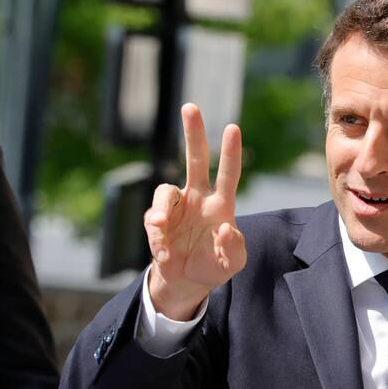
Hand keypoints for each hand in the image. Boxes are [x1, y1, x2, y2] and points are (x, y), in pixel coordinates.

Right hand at [144, 103, 246, 319]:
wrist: (185, 282)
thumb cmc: (213, 266)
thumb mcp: (232, 264)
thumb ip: (234, 248)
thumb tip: (225, 227)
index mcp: (220, 204)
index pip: (228, 174)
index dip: (230, 152)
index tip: (232, 127)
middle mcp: (197, 197)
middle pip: (195, 159)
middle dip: (193, 133)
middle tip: (190, 106)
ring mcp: (174, 207)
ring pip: (164, 191)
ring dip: (160, 212)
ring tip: (159, 232)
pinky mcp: (156, 221)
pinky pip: (153, 221)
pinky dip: (157, 239)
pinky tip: (166, 254)